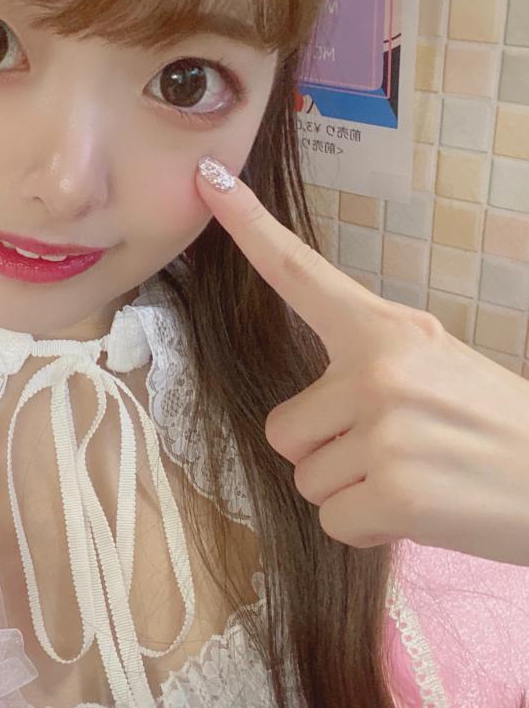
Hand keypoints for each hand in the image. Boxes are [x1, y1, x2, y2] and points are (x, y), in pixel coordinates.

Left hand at [196, 159, 528, 567]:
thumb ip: (370, 364)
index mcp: (388, 330)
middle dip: (326, 455)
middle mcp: (377, 370)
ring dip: (351, 493)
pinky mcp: (394, 491)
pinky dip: (370, 529)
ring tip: (415, 479)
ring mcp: (384, 430)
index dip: (248, 226)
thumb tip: (312, 407)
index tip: (209, 179)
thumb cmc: (498, 429)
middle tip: (396, 454)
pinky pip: (334, 521)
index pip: (300, 272)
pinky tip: (421, 511)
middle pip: (283, 429)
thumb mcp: (439, 366)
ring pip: (307, 480)